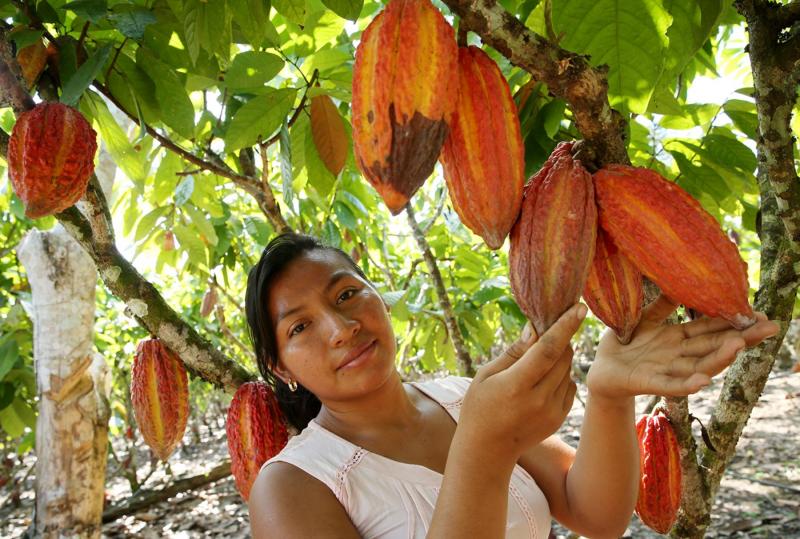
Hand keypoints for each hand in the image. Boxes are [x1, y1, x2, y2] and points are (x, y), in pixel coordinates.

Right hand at [457, 304, 584, 462]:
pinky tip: (540, 381)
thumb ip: (514, 352)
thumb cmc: (479, 406)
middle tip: (547, 329)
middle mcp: (539, 399)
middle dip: (560, 338)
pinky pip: (569, 386)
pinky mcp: (559, 418)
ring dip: (559, 357)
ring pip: (568, 370)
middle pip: (563, 356)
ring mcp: (552, 411)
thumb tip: (535, 328)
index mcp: (517, 385)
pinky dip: (560, 376)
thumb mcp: (486, 375)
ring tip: (536, 362)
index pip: (548, 350)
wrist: (488, 450)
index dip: (565, 326)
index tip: (579, 307)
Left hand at [587, 295, 779, 398]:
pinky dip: (687, 385)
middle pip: (714, 346)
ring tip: (739, 346)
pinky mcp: (649, 383)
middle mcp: (678, 355)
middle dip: (742, 338)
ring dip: (719, 358)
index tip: (760, 314)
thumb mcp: (642, 320)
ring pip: (699, 365)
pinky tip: (702, 381)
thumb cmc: (622, 344)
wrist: (600, 370)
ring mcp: (666, 370)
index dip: (734, 322)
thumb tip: (678, 281)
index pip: (711, 328)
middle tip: (770, 328)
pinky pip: (671, 385)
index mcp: (677, 338)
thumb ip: (661, 306)